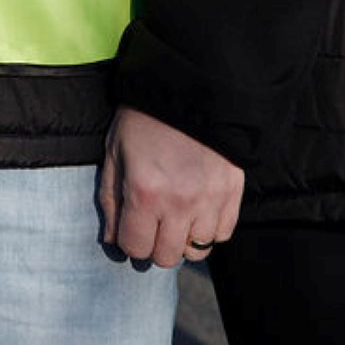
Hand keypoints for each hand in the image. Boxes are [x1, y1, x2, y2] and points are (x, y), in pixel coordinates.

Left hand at [96, 107, 242, 268]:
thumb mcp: (115, 154)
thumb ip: (111, 200)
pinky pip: (223, 233)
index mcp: (144, 193)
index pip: (136, 248)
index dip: (130, 241)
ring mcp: (209, 200)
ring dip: (185, 238)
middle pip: (167, 257)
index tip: (131, 227)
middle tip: (154, 224)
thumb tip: (113, 239)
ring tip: (178, 215)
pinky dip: (210, 227)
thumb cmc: (145, 118)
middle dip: (156, 245)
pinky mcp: (232, 192)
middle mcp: (179, 203)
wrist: (189, 88)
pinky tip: (199, 208)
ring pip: (198, 249)